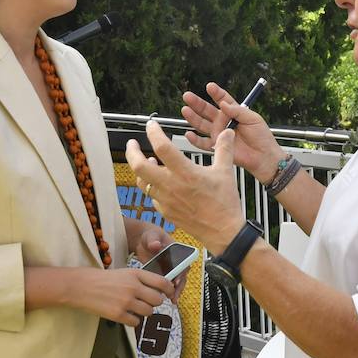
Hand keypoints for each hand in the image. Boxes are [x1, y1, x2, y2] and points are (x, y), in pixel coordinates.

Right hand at [76, 267, 174, 326]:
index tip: (170, 293)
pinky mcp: (118, 314)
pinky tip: (126, 315)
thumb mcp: (124, 272)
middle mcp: (133, 287)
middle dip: (154, 302)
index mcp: (135, 274)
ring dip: (144, 312)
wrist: (80, 286)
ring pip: (149, 312)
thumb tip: (159, 290)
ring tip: (135, 309)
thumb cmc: (102, 279)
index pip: (162, 282)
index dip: (169, 289)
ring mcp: (126, 301)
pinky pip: (136, 322)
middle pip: (158, 300)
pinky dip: (133, 321)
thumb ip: (140, 280)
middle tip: (147, 302)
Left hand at [126, 121, 244, 253]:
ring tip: (148, 161)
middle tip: (132, 144)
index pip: (161, 147)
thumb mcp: (226, 171)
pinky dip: (151, 186)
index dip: (153, 133)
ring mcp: (166, 200)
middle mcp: (171, 186)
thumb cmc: (225, 203)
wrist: (223, 232)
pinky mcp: (166, 211)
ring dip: (141, 170)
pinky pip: (151, 196)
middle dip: (131, 152)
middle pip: (138, 167)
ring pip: (142, 182)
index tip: (151, 125)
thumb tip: (227, 132)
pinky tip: (159, 183)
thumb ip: (224, 148)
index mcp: (185, 173)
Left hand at [128, 223, 186, 300]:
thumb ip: (154, 240)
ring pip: (175, 283)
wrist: (143, 240)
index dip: (182, 274)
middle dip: (179, 287)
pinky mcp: (162, 275)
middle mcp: (176, 262)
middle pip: (181, 277)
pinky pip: (166, 285)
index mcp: (177, 252)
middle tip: (174, 295)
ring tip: (171, 300)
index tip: (176, 281)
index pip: (183, 264)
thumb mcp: (152, 236)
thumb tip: (155, 245)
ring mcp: (169, 269)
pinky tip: (162, 298)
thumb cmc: (151, 236)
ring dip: (174, 292)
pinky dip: (165, 291)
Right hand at [182, 81, 282, 182]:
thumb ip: (237, 110)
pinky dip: (195, 140)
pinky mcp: (217, 146)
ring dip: (193, 117)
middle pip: (207, 110)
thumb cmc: (262, 137)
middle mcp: (224, 122)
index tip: (209, 87)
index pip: (222, 100)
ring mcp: (219, 134)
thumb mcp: (253, 118)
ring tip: (185, 110)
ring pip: (202, 124)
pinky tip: (189, 134)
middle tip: (188, 96)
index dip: (215, 93)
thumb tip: (223, 103)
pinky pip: (203, 143)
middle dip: (197, 103)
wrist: (263, 156)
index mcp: (234, 112)